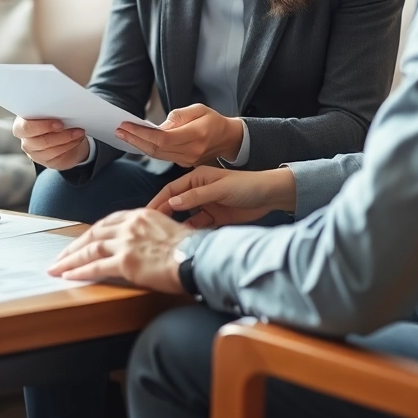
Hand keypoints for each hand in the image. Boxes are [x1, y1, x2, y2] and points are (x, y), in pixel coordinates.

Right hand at [13, 117, 88, 169]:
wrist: (62, 135)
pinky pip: (58, 156)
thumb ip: (51, 111)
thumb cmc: (53, 119)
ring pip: (51, 150)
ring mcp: (35, 154)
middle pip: (40, 141)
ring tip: (79, 133)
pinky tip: (77, 140)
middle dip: (60, 135)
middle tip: (75, 129)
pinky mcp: (46, 162)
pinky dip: (70, 146)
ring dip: (68, 140)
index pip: (25, 128)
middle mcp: (26, 141)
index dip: (42, 126)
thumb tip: (63, 108)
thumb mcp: (51, 112)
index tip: (60, 123)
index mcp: (21, 125)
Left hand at [47, 209, 192, 292]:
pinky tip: (69, 276)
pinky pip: (96, 267)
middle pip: (93, 233)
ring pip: (90, 249)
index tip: (82, 241)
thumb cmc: (191, 249)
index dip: (92, 233)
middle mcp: (130, 225)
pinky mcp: (126, 262)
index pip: (108, 222)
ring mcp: (126, 243)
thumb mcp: (169, 230)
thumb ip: (151, 232)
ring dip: (70, 259)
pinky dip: (80, 271)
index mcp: (140, 215)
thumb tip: (147, 244)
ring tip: (57, 268)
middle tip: (60, 256)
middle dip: (74, 246)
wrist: (198, 258)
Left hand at [115, 103, 242, 166]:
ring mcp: (187, 160)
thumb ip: (179, 116)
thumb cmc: (213, 120)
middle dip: (135, 140)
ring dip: (138, 145)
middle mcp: (191, 151)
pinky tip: (136, 141)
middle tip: (118, 130)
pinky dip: (147, 149)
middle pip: (156, 149)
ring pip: (157, 155)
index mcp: (196, 135)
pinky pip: (162, 157)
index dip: (142, 133)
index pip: (163, 138)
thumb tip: (159, 126)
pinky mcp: (184, 163)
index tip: (126, 125)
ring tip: (123, 135)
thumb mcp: (199, 109)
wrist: (228, 139)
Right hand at [147, 166, 294, 228]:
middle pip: (175, 204)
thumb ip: (197, 195)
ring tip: (166, 238)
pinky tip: (186, 240)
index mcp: (197, 178)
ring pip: (186, 217)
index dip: (158, 201)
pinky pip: (199, 227)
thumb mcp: (220, 188)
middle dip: (163, 215)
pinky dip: (193, 233)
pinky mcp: (215, 219)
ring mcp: (206, 206)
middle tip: (150, 229)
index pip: (171, 189)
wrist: (271, 196)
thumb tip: (173, 203)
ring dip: (178, 226)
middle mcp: (198, 191)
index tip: (146, 213)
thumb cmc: (247, 185)